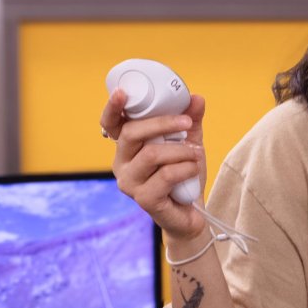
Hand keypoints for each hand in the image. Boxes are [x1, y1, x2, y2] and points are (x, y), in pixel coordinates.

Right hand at [99, 89, 209, 241]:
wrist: (192, 214)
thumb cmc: (184, 176)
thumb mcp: (189, 144)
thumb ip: (190, 122)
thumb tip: (196, 98)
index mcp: (127, 147)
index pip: (111, 124)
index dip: (112, 108)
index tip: (121, 93)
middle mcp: (122, 164)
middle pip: (132, 133)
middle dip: (163, 123)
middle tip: (186, 123)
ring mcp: (130, 183)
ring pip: (152, 154)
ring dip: (180, 150)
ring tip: (196, 153)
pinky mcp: (144, 199)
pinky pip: (166, 175)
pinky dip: (186, 168)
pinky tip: (194, 169)